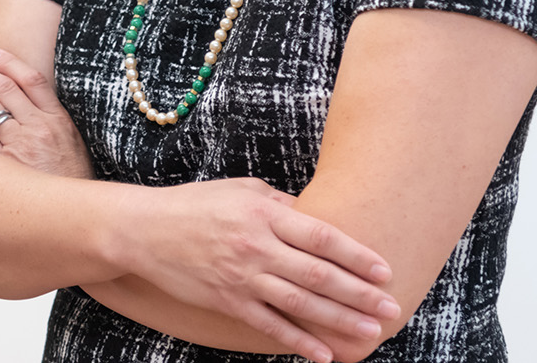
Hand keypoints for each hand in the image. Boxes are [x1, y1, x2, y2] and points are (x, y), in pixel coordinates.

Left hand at [0, 48, 92, 179]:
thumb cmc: (74, 183)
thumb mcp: (74, 146)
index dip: (10, 62)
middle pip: (6, 89)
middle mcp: (39, 128)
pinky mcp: (6, 168)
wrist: (78, 215)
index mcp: (58, 120)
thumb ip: (54, 122)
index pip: (32, 80)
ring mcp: (22, 147)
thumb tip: (32, 101)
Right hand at [115, 178, 401, 362]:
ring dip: (339, 321)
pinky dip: (299, 342)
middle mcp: (256, 247)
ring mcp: (241, 277)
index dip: (357, 256)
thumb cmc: (197, 204)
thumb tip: (319, 218)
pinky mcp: (227, 301)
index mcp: (264, 214)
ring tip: (370, 332)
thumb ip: (282, 204)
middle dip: (359, 295)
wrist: (145, 230)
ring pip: (300, 304)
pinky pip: (270, 326)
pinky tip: (323, 355)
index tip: (385, 271)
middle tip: (391, 308)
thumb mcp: (242, 190)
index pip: (322, 237)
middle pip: (318, 275)